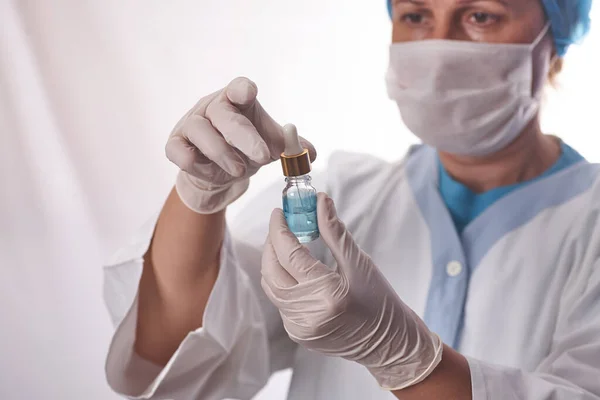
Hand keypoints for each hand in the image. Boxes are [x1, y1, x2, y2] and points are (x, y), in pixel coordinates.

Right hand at [165, 77, 315, 213]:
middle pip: (223, 115)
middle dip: (244, 137)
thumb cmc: (244, 150)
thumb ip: (289, 148)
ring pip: (200, 132)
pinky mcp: (175, 144)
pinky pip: (181, 153)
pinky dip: (199, 166)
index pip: (238, 87)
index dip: (243, 89)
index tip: (249, 94)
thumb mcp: (268, 146)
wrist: (218, 174)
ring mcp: (190, 124)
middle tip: (263, 158)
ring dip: (223, 154)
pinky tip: (214, 173)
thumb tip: (311, 153)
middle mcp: (212, 107)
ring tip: (240, 170)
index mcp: (237, 101)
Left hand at [260, 193, 442, 389]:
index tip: (279, 212)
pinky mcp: (297, 333)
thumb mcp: (359, 262)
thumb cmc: (379, 301)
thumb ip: (334, 231)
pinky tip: (295, 269)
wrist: (388, 343)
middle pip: (271, 270)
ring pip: (271, 286)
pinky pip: (280, 300)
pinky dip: (282, 280)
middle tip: (281, 225)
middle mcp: (307, 314)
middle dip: (271, 244)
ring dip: (273, 262)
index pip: (289, 254)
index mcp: (326, 294)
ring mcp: (299, 327)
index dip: (279, 230)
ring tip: (286, 243)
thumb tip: (320, 200)